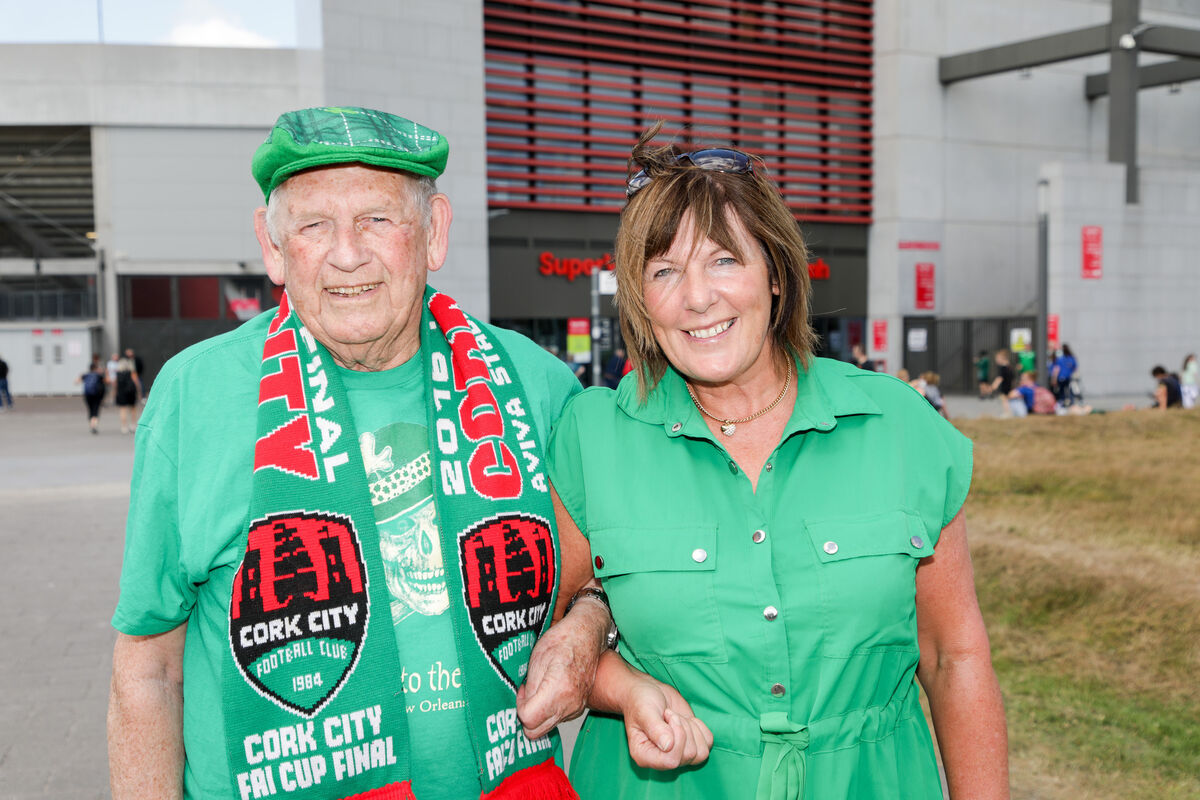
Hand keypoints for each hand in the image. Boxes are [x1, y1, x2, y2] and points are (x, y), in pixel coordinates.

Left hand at [516, 600, 608, 738]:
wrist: (587, 635)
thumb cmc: (564, 641)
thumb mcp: (537, 659)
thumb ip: (530, 689)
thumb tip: (522, 707)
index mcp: (558, 690)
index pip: (528, 719)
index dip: (519, 707)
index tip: (522, 691)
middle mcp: (569, 704)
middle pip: (536, 732)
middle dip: (526, 717)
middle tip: (526, 695)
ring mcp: (576, 708)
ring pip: (546, 727)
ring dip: (537, 714)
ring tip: (538, 690)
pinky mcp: (578, 708)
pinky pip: (557, 719)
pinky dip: (548, 711)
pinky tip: (548, 691)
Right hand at [620, 676, 712, 769]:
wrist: (649, 692)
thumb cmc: (641, 701)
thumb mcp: (645, 711)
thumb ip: (655, 729)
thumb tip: (668, 746)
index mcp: (645, 756)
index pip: (671, 762)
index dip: (677, 738)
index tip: (668, 717)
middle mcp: (662, 761)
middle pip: (688, 755)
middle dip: (683, 728)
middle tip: (670, 715)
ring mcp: (678, 755)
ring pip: (701, 753)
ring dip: (692, 729)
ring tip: (677, 718)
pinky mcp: (691, 745)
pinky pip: (708, 743)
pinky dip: (701, 728)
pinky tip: (687, 720)